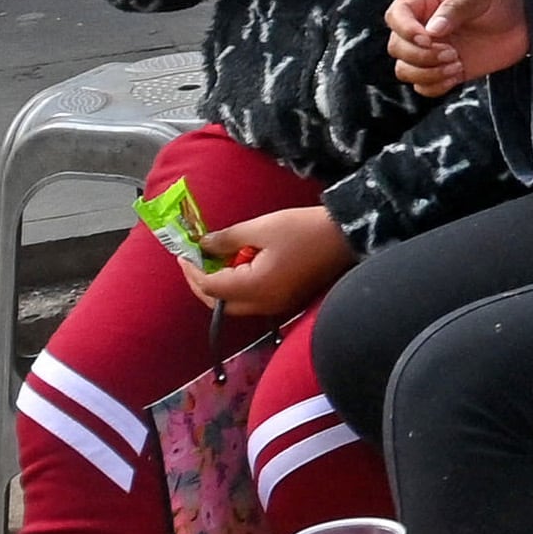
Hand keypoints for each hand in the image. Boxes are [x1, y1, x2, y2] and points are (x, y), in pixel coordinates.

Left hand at [181, 203, 350, 321]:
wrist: (347, 236)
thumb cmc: (304, 230)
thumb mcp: (261, 228)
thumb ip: (226, 239)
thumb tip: (202, 245)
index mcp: (255, 287)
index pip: (210, 288)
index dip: (193, 271)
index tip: (185, 253)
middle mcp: (264, 304)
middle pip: (219, 304)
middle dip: (203, 283)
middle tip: (196, 260)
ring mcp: (277, 305)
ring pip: (235, 305)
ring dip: (220, 286)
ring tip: (217, 260)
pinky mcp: (287, 300)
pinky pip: (252, 300)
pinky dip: (238, 287)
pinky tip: (240, 266)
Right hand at [386, 0, 529, 97]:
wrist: (527, 17)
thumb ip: (455, 8)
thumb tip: (432, 30)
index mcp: (425, 1)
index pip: (395, 16)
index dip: (404, 30)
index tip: (428, 38)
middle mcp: (422, 27)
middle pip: (396, 47)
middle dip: (420, 56)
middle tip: (451, 52)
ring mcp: (432, 50)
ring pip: (405, 70)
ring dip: (427, 73)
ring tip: (457, 64)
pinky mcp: (446, 69)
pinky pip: (424, 86)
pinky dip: (435, 86)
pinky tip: (458, 75)